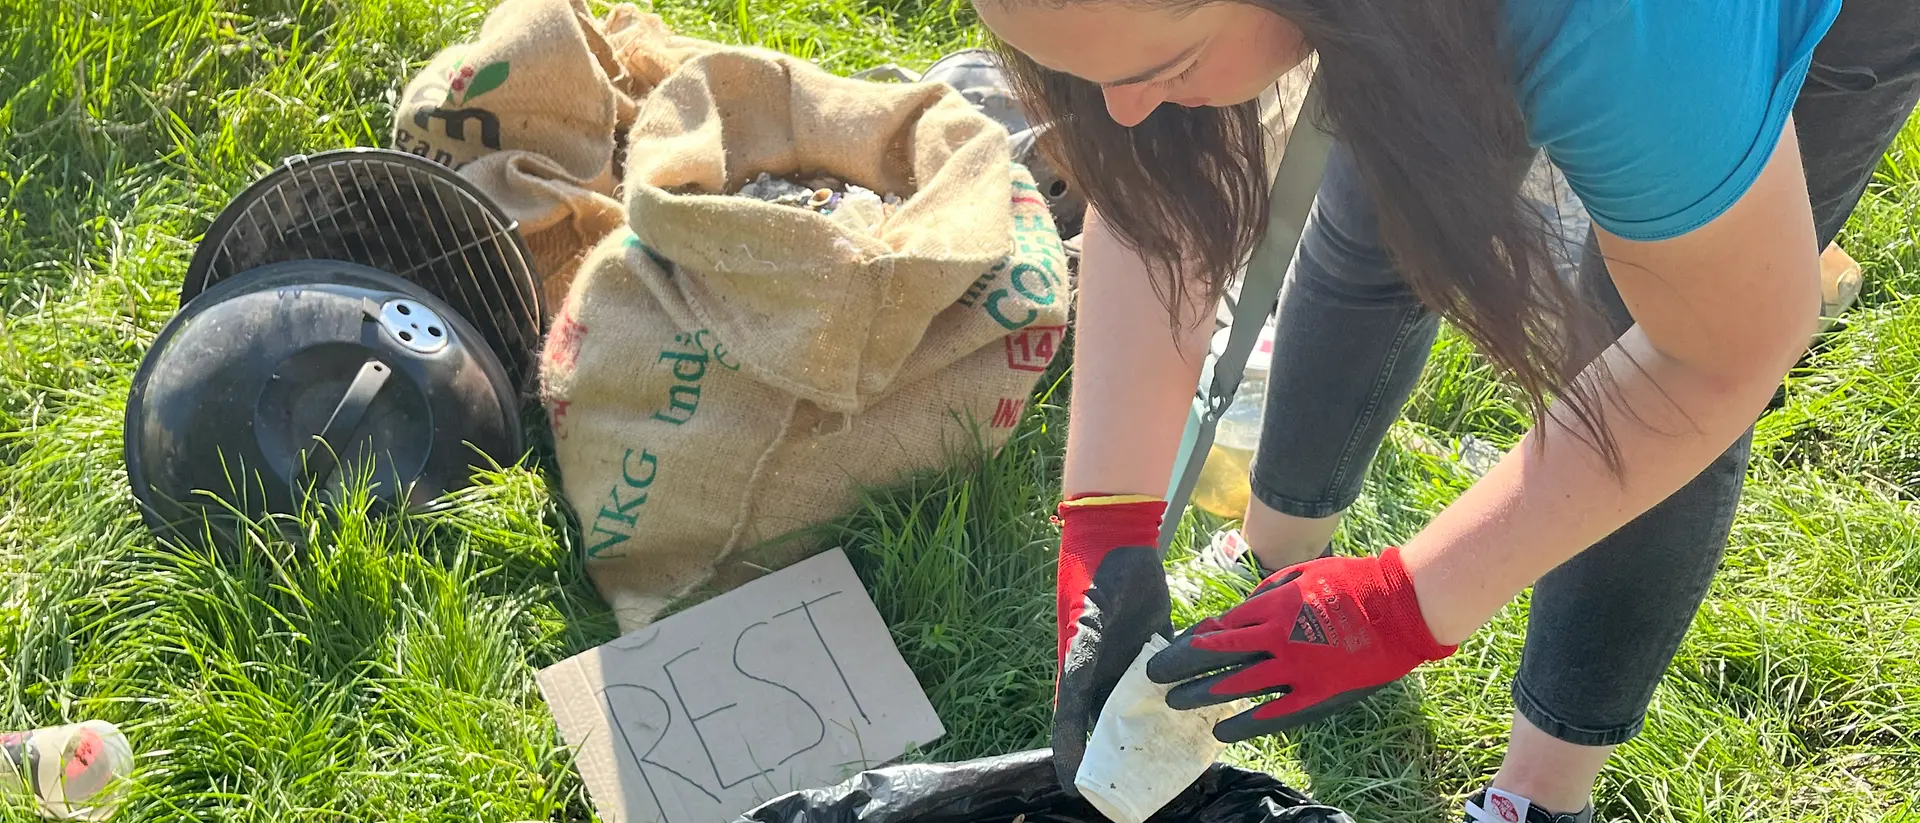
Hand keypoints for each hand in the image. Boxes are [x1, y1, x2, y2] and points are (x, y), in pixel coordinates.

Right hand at [1052, 494, 1171, 792]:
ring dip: (1161, 724)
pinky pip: (1172, 674)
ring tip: (1183, 752)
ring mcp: (1131, 660)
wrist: (1116, 543)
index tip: (1078, 789)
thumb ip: (1077, 672)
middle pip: (1111, 722)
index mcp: (1078, 674)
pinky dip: (1185, 688)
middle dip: (1125, 750)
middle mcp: (1104, 673)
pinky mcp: (1158, 644)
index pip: (1071, 726)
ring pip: (1146, 703)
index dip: (1072, 757)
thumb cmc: (1090, 586)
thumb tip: (1065, 717)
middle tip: (1142, 779)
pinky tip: (1206, 707)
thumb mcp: (1082, 632)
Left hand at [1146, 546, 1456, 742]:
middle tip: (1154, 676)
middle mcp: (1274, 638)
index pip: (1218, 628)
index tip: (1173, 648)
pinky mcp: (1316, 693)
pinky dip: (1244, 723)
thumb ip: (1268, 593)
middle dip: (1179, 666)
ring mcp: (1294, 668)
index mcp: (1271, 607)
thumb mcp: (1303, 574)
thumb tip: (1238, 610)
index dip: (1192, 640)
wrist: (1399, 604)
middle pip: (1215, 656)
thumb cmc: (1353, 581)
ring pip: (1235, 686)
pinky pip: (1273, 712)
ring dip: (1200, 694)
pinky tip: (1220, 731)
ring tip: (1174, 702)